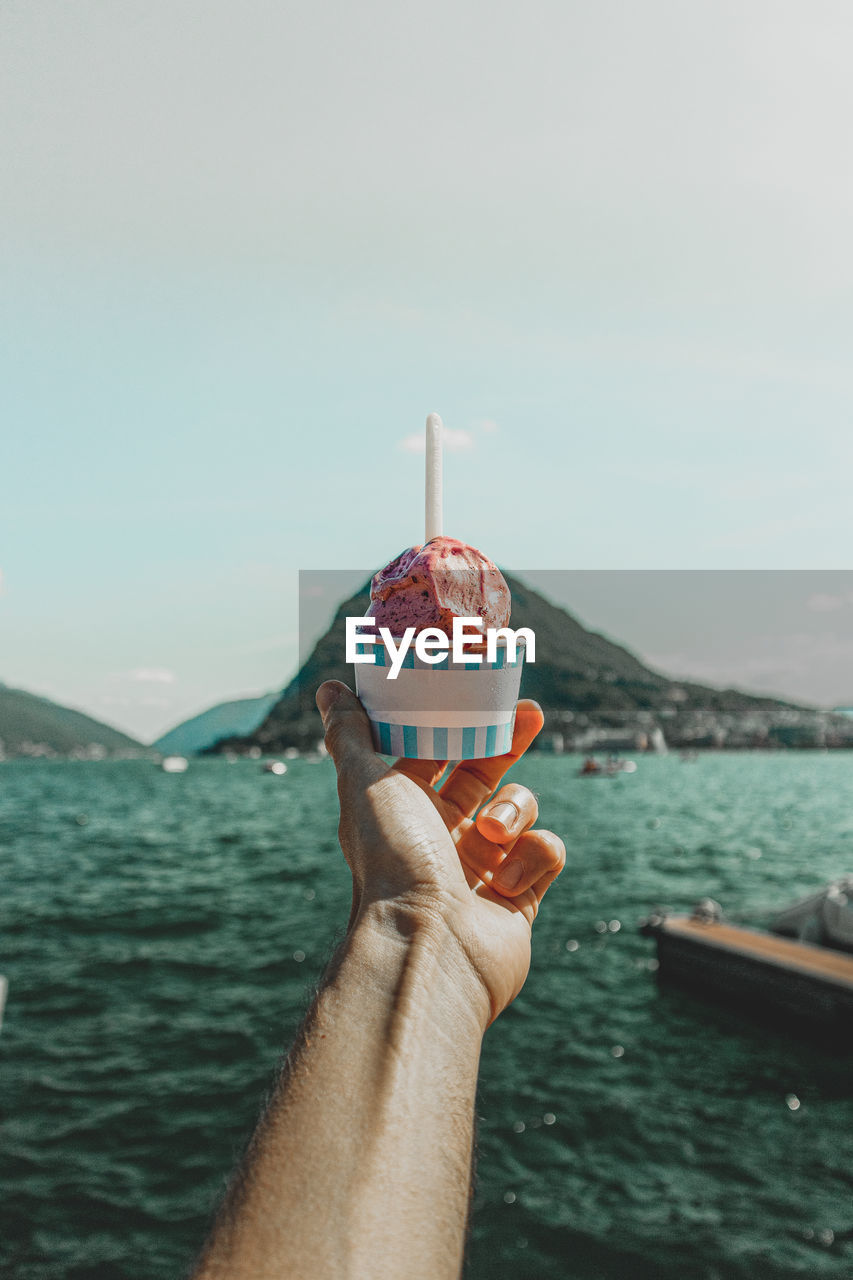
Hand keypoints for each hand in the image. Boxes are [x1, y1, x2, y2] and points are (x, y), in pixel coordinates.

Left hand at [316, 682, 564, 1024]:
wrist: (428, 946)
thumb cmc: (392, 860)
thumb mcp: (364, 781)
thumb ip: (349, 732)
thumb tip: (329, 688)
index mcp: (404, 809)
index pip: (436, 753)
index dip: (458, 721)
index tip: (483, 692)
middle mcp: (440, 838)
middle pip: (483, 775)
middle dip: (507, 743)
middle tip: (531, 712)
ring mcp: (481, 869)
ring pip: (518, 811)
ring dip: (513, 812)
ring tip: (492, 836)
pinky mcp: (519, 899)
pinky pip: (544, 852)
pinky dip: (532, 856)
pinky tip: (508, 878)